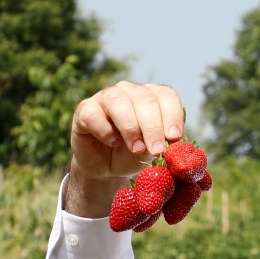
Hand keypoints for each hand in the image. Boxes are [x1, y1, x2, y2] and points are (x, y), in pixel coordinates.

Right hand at [65, 82, 185, 216]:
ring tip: (137, 149)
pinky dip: (105, 130)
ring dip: (130, 127)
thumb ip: (164, 144)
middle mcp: (129, 91)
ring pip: (118, 102)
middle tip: (156, 151)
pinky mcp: (84, 110)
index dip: (172, 115)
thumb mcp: (153, 150)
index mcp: (152, 96)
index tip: (174, 137)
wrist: (106, 167)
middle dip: (153, 127)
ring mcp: (105, 97)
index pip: (166, 95)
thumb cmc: (134, 154)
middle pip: (144, 99)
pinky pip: (93, 114)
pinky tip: (112, 142)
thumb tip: (175, 144)